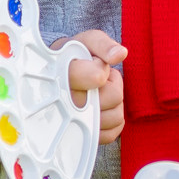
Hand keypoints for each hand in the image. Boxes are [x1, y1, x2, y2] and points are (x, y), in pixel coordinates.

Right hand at [52, 30, 127, 144]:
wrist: (58, 74)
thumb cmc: (74, 57)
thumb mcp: (86, 42)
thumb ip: (103, 44)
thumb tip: (120, 55)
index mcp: (63, 75)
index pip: (97, 77)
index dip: (102, 69)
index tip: (93, 63)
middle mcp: (65, 103)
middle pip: (113, 96)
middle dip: (110, 83)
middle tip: (96, 76)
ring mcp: (73, 123)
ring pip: (116, 116)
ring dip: (112, 101)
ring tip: (97, 91)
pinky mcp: (82, 136)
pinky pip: (113, 132)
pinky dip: (112, 119)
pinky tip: (99, 107)